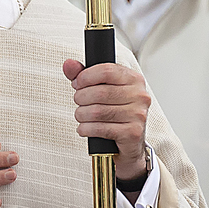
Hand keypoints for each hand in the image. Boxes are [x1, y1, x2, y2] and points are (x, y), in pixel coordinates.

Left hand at [62, 58, 150, 179]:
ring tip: (81, 116)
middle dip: (81, 98)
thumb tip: (68, 64)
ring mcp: (138, 115)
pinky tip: (85, 128)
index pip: (106, 71)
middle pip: (99, 92)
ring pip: (97, 112)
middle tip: (79, 102)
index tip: (77, 84)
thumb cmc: (115, 114)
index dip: (86, 77)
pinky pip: (100, 129)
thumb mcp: (101, 90)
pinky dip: (86, 129)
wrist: (130, 143)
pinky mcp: (132, 132)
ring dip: (81, 115)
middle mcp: (140, 95)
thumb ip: (84, 75)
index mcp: (134, 79)